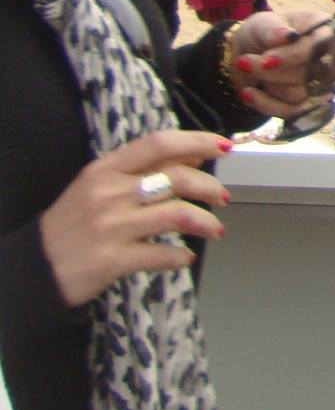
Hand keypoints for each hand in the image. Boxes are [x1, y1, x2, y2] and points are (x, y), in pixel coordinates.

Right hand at [38, 130, 231, 306]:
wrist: (35, 268)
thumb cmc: (74, 222)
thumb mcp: (100, 185)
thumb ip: (144, 168)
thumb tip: (195, 153)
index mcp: (106, 169)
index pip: (159, 143)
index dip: (197, 141)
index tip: (224, 146)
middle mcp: (109, 193)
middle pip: (176, 178)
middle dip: (209, 186)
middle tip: (223, 197)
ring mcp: (111, 226)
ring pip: (177, 215)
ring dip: (205, 222)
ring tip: (215, 229)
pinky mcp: (113, 260)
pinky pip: (162, 254)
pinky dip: (181, 256)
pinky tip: (184, 257)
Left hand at [227, 10, 334, 117]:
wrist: (250, 50)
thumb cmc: (264, 31)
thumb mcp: (264, 23)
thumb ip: (274, 29)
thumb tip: (288, 35)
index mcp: (327, 30)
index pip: (318, 49)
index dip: (292, 57)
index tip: (265, 60)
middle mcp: (330, 58)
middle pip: (308, 75)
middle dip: (272, 71)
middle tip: (244, 61)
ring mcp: (320, 83)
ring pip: (297, 94)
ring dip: (267, 83)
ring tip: (248, 68)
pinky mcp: (307, 103)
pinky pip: (290, 111)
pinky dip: (265, 104)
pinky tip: (248, 93)